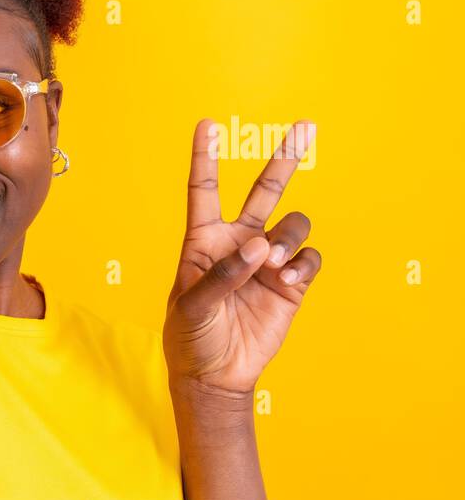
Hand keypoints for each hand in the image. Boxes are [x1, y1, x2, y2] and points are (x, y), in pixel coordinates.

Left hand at [163, 118, 321, 397]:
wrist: (215, 374)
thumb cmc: (190, 337)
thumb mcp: (192, 306)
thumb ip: (222, 274)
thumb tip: (259, 246)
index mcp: (203, 240)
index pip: (204, 191)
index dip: (205, 157)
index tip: (207, 125)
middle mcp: (239, 243)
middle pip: (265, 191)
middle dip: (284, 159)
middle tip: (305, 127)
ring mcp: (267, 261)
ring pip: (292, 224)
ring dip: (288, 238)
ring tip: (272, 265)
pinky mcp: (290, 283)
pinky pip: (309, 258)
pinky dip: (303, 264)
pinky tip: (287, 280)